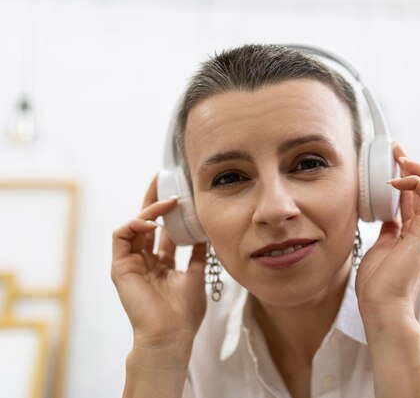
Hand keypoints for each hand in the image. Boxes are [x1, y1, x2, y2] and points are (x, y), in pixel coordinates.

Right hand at [111, 175, 207, 348]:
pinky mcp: (119, 266)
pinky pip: (121, 235)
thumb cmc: (184, 313)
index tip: (180, 192)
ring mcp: (130, 262)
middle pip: (146, 221)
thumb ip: (198, 254)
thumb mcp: (196, 275)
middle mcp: (144, 260)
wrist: (171, 335)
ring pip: (134, 224)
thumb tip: (206, 233)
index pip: (163, 230)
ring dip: (150, 208)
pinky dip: (135, 223)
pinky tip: (152, 221)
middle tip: (163, 178)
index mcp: (161, 263)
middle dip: (154, 199)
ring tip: (169, 201)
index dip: (169, 211)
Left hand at [355, 143, 419, 321]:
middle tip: (398, 150)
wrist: (383, 306)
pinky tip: (397, 179)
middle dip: (418, 166)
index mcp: (416, 233)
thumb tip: (387, 219)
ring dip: (419, 168)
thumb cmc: (379, 284)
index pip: (419, 198)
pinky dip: (417, 181)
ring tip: (400, 157)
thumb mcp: (382, 248)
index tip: (392, 162)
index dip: (408, 177)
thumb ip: (389, 231)